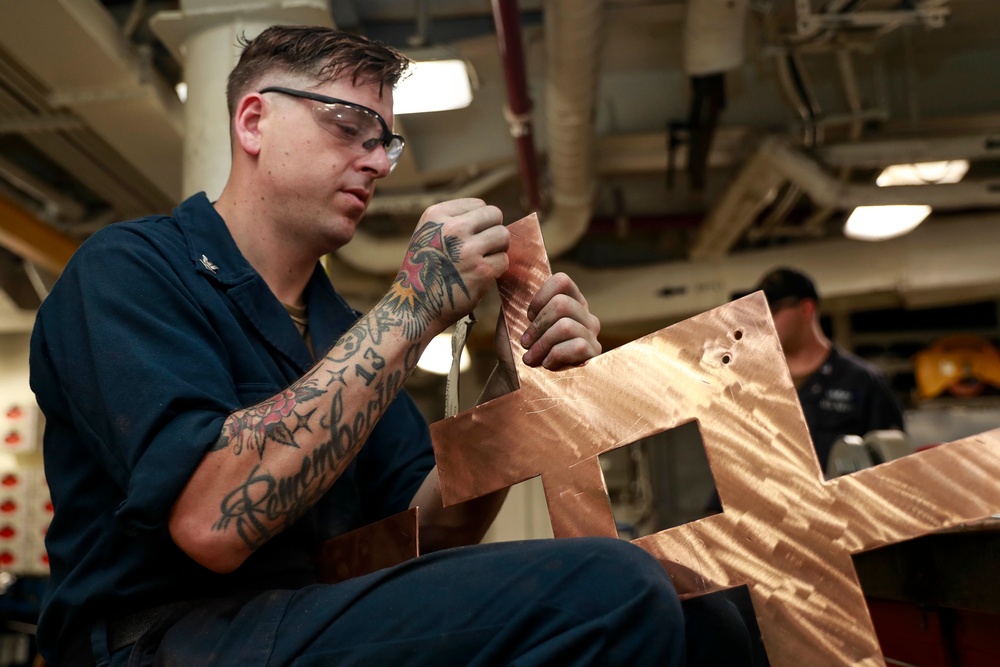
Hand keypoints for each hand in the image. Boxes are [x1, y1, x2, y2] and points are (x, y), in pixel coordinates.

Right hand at [391, 199, 507, 338]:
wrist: (414, 306)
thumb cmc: (424, 271)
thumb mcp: (427, 234)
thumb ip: (453, 221)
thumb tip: (492, 218)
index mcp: (437, 215)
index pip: (479, 204)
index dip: (480, 222)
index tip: (470, 238)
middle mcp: (452, 228)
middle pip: (495, 215)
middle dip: (493, 231)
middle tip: (483, 248)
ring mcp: (468, 249)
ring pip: (503, 236)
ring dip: (497, 250)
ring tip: (482, 261)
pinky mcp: (481, 271)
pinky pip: (504, 260)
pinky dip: (497, 269)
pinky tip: (480, 276)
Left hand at [516, 272, 600, 369]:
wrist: (515, 381)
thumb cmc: (514, 351)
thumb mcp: (511, 320)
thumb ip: (515, 297)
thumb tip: (508, 273)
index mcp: (569, 302)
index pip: (562, 281)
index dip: (540, 297)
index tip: (528, 316)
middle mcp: (585, 316)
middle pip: (562, 304)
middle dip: (537, 326)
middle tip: (526, 342)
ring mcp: (591, 336)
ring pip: (566, 326)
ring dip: (542, 344)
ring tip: (531, 357)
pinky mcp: (593, 356)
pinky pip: (576, 346)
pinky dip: (554, 355)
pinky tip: (546, 364)